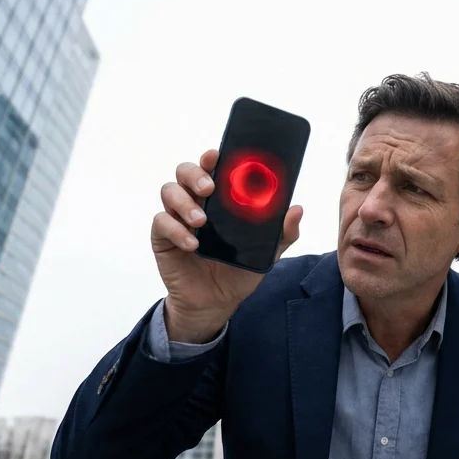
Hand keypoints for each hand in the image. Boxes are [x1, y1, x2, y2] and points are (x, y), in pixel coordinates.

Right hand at [153, 149, 302, 342]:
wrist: (215, 303)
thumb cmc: (237, 271)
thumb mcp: (266, 253)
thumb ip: (282, 233)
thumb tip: (297, 210)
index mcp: (219, 199)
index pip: (212, 168)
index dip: (212, 157)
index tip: (218, 155)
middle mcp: (195, 202)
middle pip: (185, 172)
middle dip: (195, 174)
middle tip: (209, 189)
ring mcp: (177, 218)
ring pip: (169, 191)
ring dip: (184, 202)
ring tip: (201, 221)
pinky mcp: (163, 238)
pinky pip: (161, 223)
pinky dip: (175, 230)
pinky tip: (192, 244)